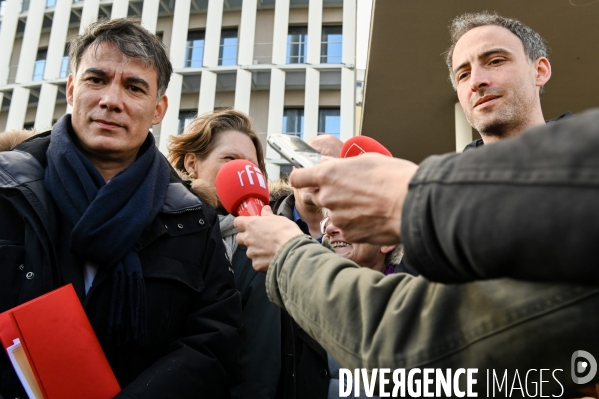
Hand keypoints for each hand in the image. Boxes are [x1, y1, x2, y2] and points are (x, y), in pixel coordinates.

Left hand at [235, 206, 303, 271]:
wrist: (291, 250)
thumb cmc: (286, 232)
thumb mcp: (279, 219)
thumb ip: (268, 215)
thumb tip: (265, 209)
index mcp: (251, 225)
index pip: (237, 222)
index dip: (241, 223)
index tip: (247, 224)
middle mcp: (248, 239)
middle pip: (239, 238)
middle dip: (246, 238)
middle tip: (258, 238)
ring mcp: (251, 253)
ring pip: (249, 251)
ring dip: (256, 250)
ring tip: (269, 250)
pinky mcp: (256, 265)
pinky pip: (257, 262)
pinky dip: (262, 261)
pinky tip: (272, 259)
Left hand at [289, 153, 417, 244]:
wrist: (413, 205)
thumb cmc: (395, 178)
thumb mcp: (367, 160)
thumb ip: (342, 164)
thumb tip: (327, 162)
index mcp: (329, 174)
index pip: (299, 178)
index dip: (301, 178)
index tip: (305, 178)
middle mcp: (328, 197)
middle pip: (313, 197)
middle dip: (325, 195)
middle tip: (346, 192)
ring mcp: (337, 217)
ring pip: (332, 213)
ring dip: (343, 210)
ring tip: (367, 205)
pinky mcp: (348, 234)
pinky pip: (345, 228)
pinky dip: (355, 224)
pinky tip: (372, 218)